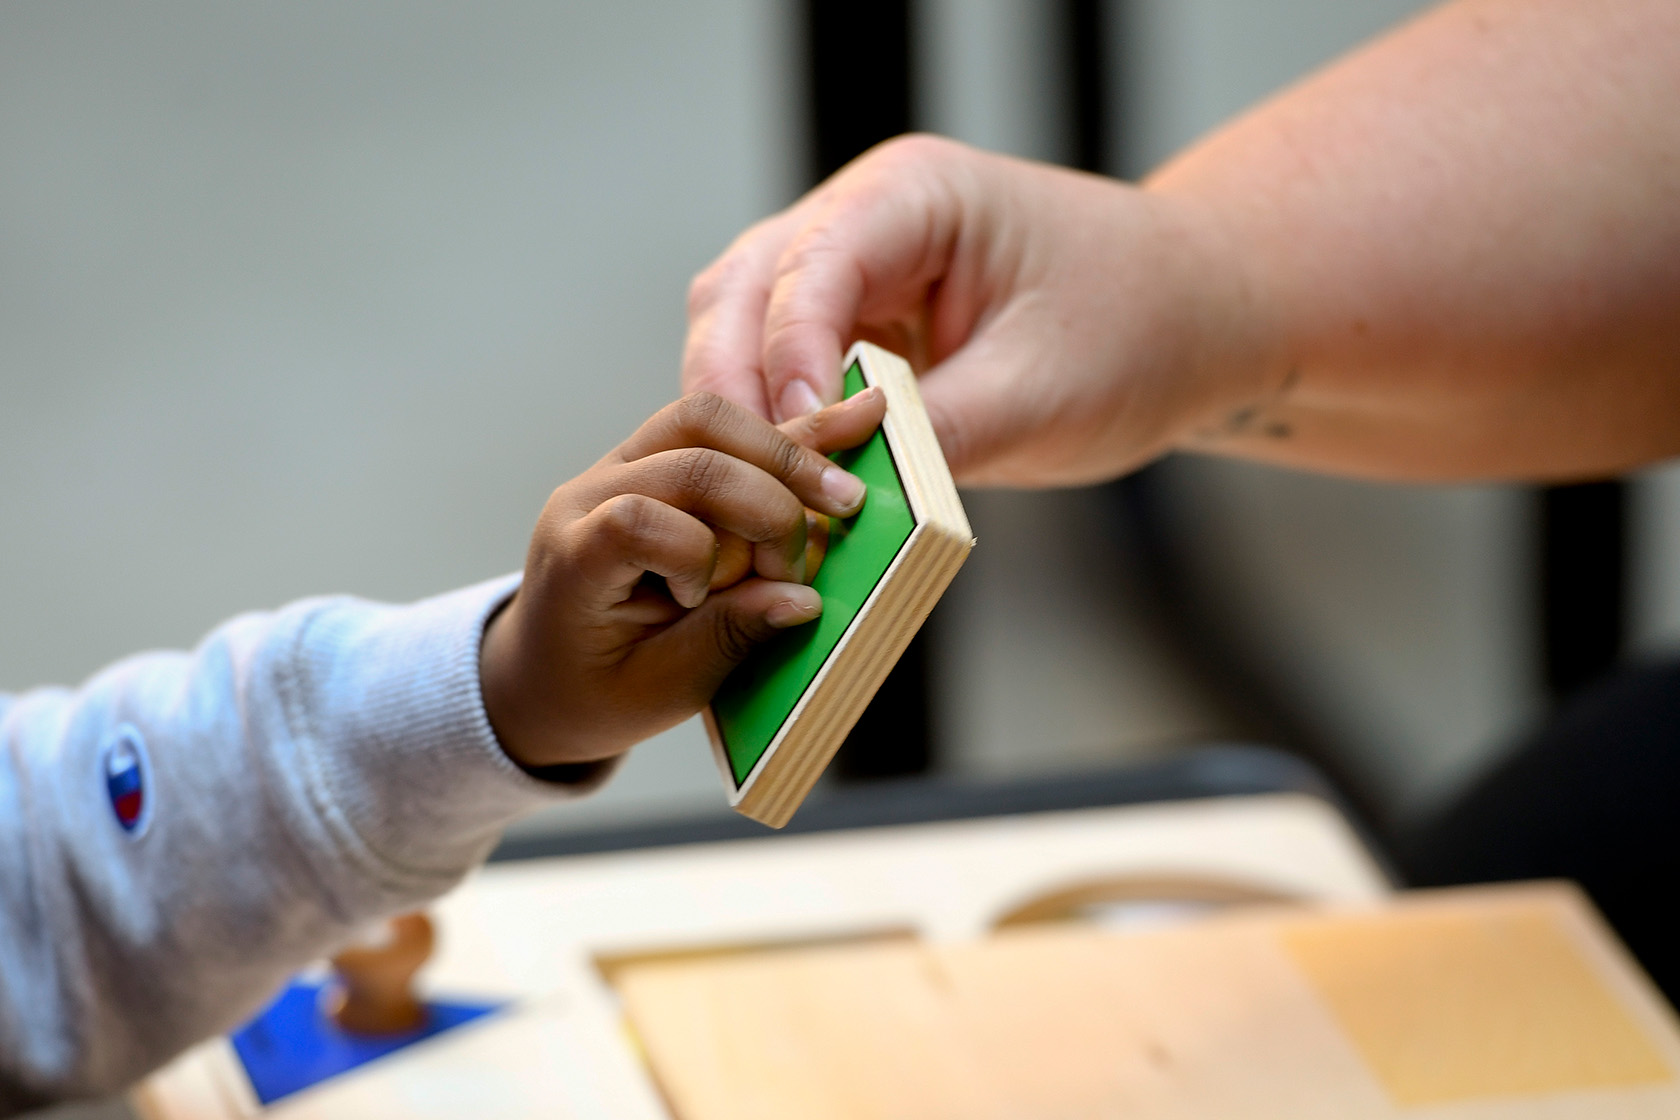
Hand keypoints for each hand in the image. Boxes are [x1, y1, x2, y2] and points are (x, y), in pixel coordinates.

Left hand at [479, 389, 886, 769]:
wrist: (549, 674)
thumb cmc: (595, 691)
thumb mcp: (659, 690)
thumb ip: (726, 639)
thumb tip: (802, 600)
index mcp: (574, 556)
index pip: (636, 520)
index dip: (695, 554)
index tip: (710, 600)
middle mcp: (590, 494)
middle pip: (689, 453)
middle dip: (766, 504)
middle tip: (801, 566)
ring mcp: (623, 467)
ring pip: (708, 418)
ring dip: (783, 456)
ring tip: (841, 495)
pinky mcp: (660, 461)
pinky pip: (727, 431)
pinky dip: (789, 433)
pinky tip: (857, 413)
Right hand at [683, 135, 1277, 486]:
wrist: (1192, 321)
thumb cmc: (1139, 330)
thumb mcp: (1042, 394)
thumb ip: (938, 435)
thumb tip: (838, 494)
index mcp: (913, 195)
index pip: (809, 266)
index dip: (787, 355)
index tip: (795, 438)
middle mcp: (864, 218)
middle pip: (743, 290)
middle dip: (733, 388)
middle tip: (744, 486)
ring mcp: (853, 269)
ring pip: (742, 329)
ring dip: (741, 412)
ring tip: (757, 497)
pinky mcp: (857, 324)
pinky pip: (782, 368)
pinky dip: (774, 425)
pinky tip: (784, 485)